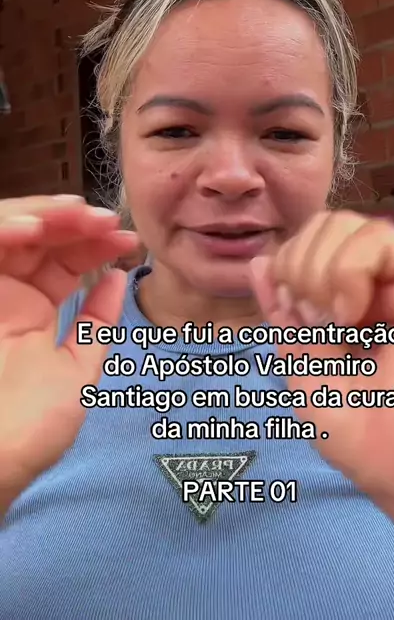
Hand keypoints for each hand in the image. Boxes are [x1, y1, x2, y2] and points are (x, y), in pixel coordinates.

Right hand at [0, 195, 138, 510]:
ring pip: (9, 230)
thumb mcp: (75, 372)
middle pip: (38, 236)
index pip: (63, 259)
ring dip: (44, 216)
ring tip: (78, 217)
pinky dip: (4, 229)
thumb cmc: (28, 431)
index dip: (94, 244)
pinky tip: (35, 230)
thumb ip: (94, 325)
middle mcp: (5, 294)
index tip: (128, 240)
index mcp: (30, 310)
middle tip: (106, 221)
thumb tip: (118, 279)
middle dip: (74, 222)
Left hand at [250, 210, 393, 508]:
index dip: (286, 265)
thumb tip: (259, 264)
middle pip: (324, 226)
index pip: (305, 246)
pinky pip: (383, 239)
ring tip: (334, 318)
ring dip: (322, 265)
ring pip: (350, 224)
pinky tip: (350, 311)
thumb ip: (283, 320)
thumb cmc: (365, 435)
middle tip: (312, 318)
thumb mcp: (305, 372)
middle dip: (300, 263)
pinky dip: (351, 266)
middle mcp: (370, 285)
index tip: (292, 316)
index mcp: (339, 302)